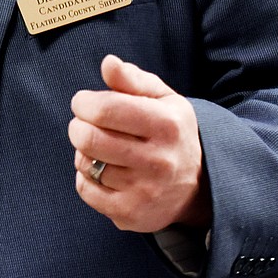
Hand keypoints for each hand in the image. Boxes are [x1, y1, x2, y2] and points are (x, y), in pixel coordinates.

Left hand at [68, 54, 209, 232]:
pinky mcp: (132, 214)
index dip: (83, 103)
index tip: (84, 102)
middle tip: (85, 124)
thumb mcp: (163, 99)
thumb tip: (108, 63)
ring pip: (85, 163)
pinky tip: (102, 170)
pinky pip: (85, 190)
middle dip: (77, 126)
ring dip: (83, 151)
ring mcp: (145, 191)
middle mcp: (159, 160)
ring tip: (99, 147)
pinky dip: (85, 176)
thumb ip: (132, 79)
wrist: (200, 186)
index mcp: (166, 125)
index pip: (105, 110)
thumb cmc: (171, 132)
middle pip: (89, 138)